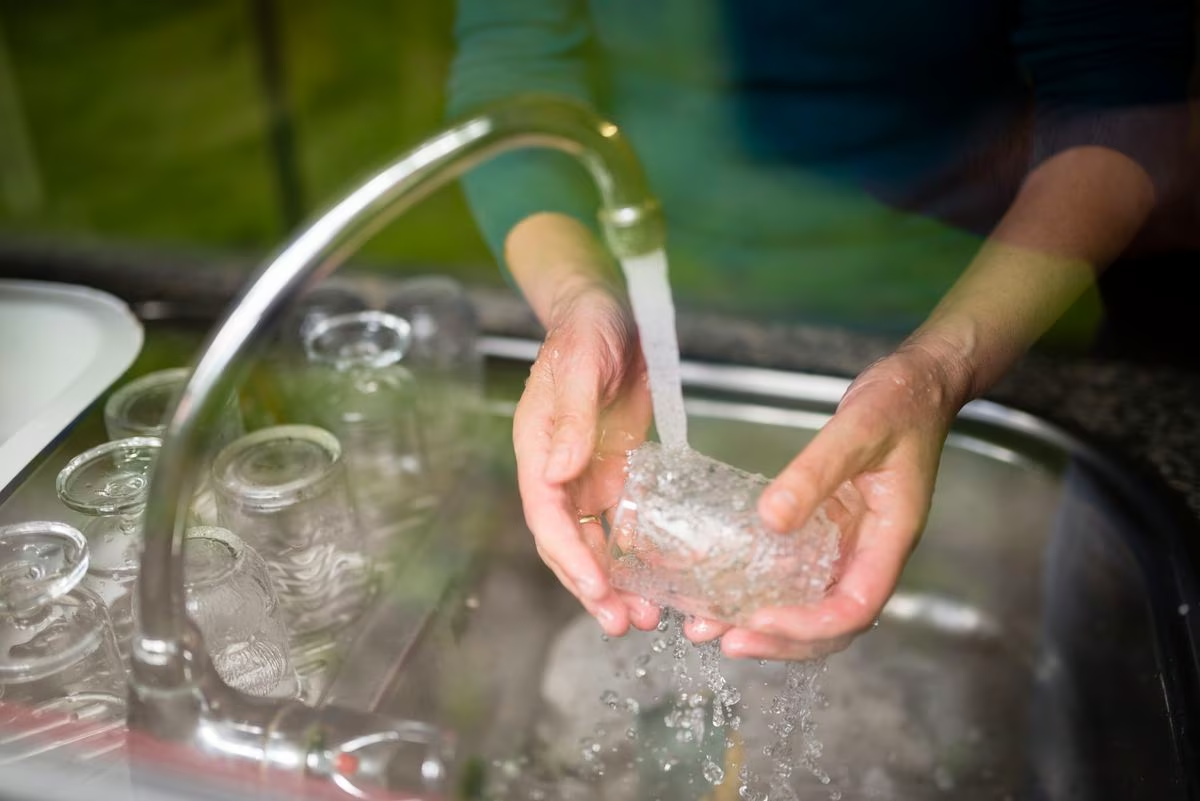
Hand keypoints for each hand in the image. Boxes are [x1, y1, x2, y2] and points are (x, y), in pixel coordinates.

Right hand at [512, 277, 660, 635]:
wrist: (608, 309)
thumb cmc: (585, 328)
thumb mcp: (581, 364)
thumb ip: (572, 419)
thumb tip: (560, 473)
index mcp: (538, 448)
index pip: (546, 514)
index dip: (567, 554)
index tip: (594, 586)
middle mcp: (558, 470)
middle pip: (566, 541)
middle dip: (589, 585)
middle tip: (621, 623)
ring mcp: (586, 473)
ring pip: (594, 541)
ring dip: (613, 581)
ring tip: (642, 617)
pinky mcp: (615, 471)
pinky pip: (622, 523)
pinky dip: (634, 554)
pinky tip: (657, 580)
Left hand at [684, 336, 971, 659]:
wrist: (915, 388)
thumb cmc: (900, 406)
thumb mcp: (857, 431)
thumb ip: (817, 473)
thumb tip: (771, 520)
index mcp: (889, 540)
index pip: (854, 608)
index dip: (808, 626)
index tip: (760, 621)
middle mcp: (871, 553)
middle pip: (831, 625)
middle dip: (778, 640)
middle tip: (724, 638)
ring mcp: (852, 546)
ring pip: (812, 605)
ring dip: (764, 624)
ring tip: (710, 626)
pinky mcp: (831, 532)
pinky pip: (800, 575)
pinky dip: (765, 588)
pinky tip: (725, 587)